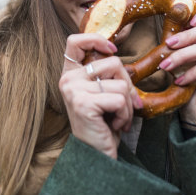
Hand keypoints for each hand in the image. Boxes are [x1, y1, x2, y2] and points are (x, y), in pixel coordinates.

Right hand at [59, 33, 142, 158]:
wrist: (96, 154)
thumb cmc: (102, 123)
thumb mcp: (102, 93)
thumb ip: (106, 74)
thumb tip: (118, 55)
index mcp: (70, 73)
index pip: (74, 41)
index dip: (96, 39)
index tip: (112, 50)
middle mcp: (68, 79)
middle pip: (113, 62)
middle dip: (128, 84)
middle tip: (125, 105)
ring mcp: (74, 90)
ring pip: (121, 84)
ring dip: (128, 105)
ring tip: (118, 119)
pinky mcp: (84, 103)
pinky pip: (120, 100)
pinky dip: (125, 115)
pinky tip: (114, 126)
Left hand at [158, 5, 195, 126]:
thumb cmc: (192, 88)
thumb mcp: (186, 61)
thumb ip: (184, 44)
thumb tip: (168, 30)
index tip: (186, 21)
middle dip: (185, 36)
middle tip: (167, 45)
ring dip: (182, 56)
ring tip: (165, 66)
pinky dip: (191, 72)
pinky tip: (179, 81)